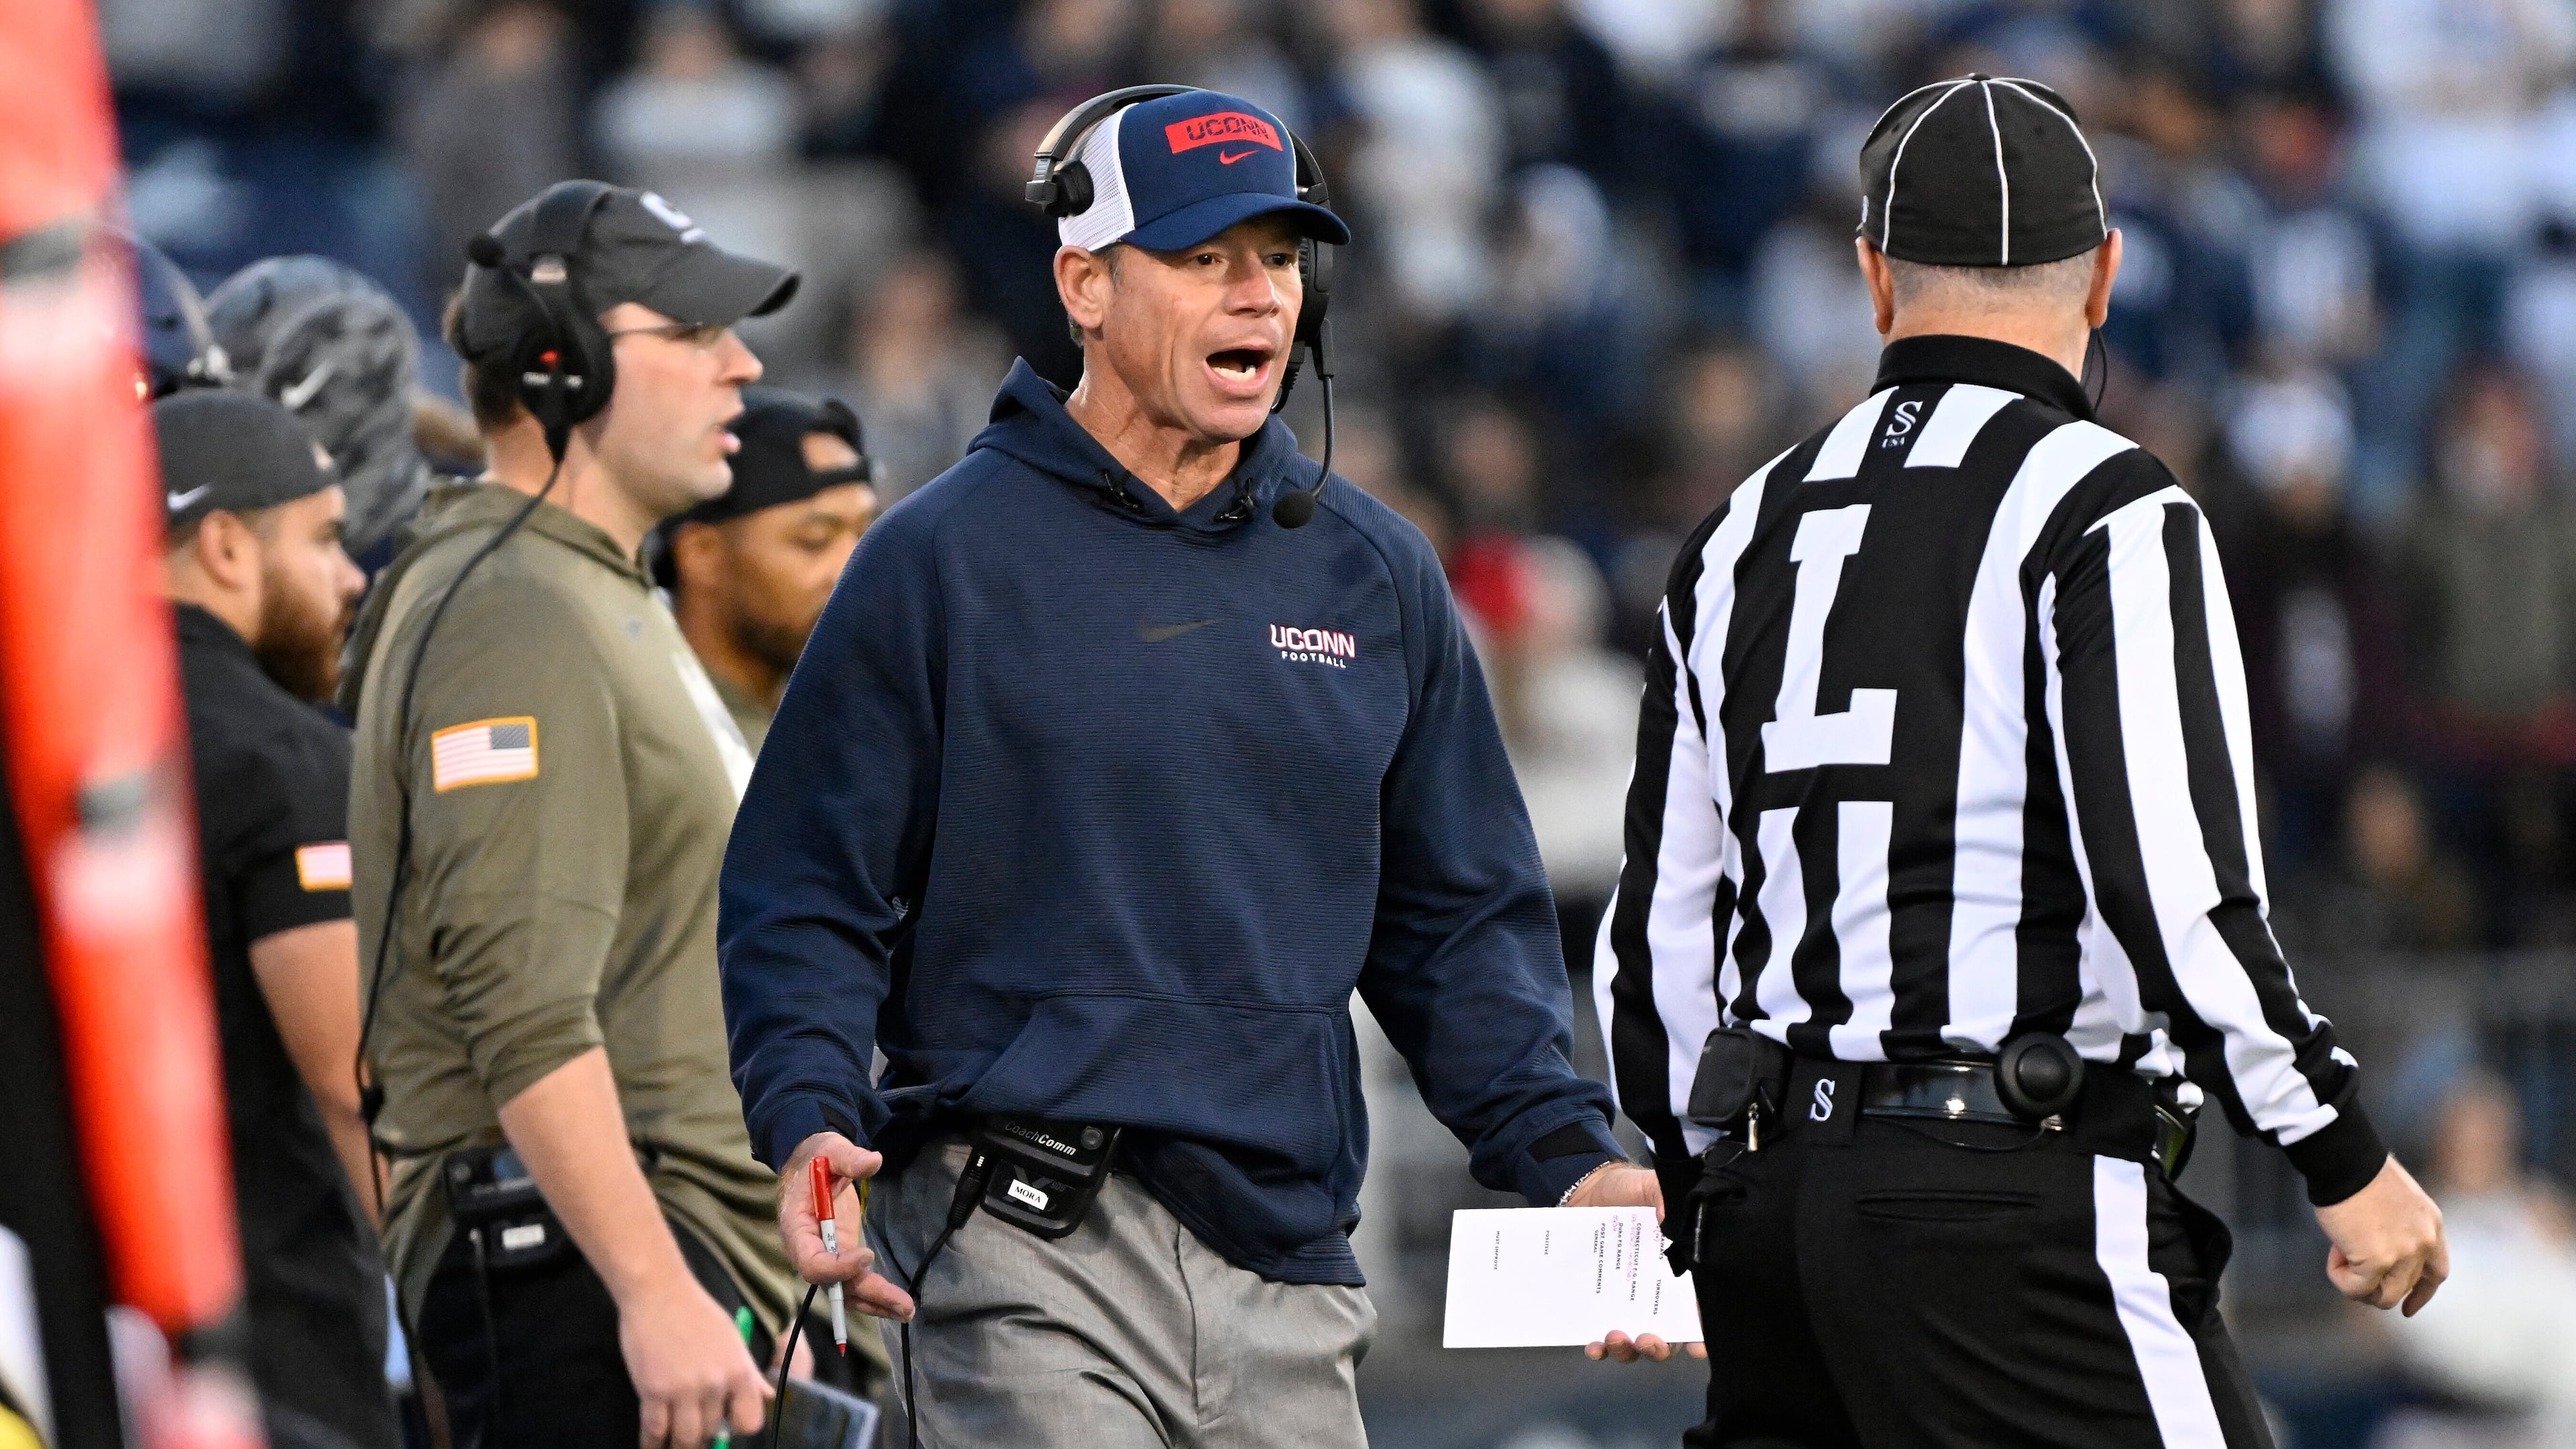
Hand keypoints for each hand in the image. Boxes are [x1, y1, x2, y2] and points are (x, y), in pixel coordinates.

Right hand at [616, 1272, 770, 1447]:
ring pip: (685, 1437)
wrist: (658, 1292)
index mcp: (739, 1371)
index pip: (749, 1421)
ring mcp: (684, 1389)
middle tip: (691, 1431)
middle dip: (702, 1434)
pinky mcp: (653, 1391)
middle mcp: (716, 1383)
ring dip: (678, 1443)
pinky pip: (654, 1431)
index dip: (736, 1428)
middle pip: (712, 1431)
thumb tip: (769, 1397)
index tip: (725, 1427)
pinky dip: (651, 1443)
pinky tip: (651, 1445)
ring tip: (672, 1444)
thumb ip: (748, 1374)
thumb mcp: (732, 1340)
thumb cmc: (696, 1312)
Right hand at [779, 1132, 913, 1320]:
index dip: (837, 1267)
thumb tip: (873, 1162)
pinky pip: (854, 1283)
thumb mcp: (830, 1149)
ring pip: (847, 1290)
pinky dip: (874, 1295)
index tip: (866, 1255)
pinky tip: (897, 1305)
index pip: (812, 1262)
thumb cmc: (816, 1157)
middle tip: (902, 1305)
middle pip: (835, 1284)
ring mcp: (826, 1256)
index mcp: (796, 1228)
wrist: (810, 1163)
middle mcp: (808, 1251)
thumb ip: (849, 1157)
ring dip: (876, 1302)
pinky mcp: (841, 1256)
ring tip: (907, 1311)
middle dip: (868, 1294)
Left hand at [1567, 1163, 1708, 1363]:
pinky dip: (1599, 1349)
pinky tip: (1594, 1346)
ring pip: (1634, 1344)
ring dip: (1628, 1351)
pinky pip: (1601, 1339)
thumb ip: (1662, 1198)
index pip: (1696, 1309)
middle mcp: (1654, 1296)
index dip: (1701, 1332)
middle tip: (1648, 1340)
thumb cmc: (1626, 1192)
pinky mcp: (1598, 1306)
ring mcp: (1626, 1304)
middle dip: (1659, 1347)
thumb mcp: (1649, 1188)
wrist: (1587, 1190)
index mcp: (1677, 1272)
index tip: (1698, 1345)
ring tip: (1616, 1337)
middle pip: (1666, 1336)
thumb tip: (1667, 1217)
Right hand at [2314, 1155, 2446, 1316]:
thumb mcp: (2394, 1200)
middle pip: (2404, 1288)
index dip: (2421, 1294)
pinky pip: (2356, 1288)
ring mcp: (2404, 1254)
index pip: (2436, 1273)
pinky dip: (2340, 1277)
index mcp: (2431, 1225)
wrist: (2345, 1160)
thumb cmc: (2358, 1170)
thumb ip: (2396, 1226)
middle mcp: (2424, 1242)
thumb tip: (2374, 1245)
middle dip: (2374, 1283)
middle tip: (2347, 1258)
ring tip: (2339, 1254)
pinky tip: (2333, 1252)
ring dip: (2357, 1284)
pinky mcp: (2377, 1260)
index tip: (2406, 1308)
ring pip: (2383, 1297)